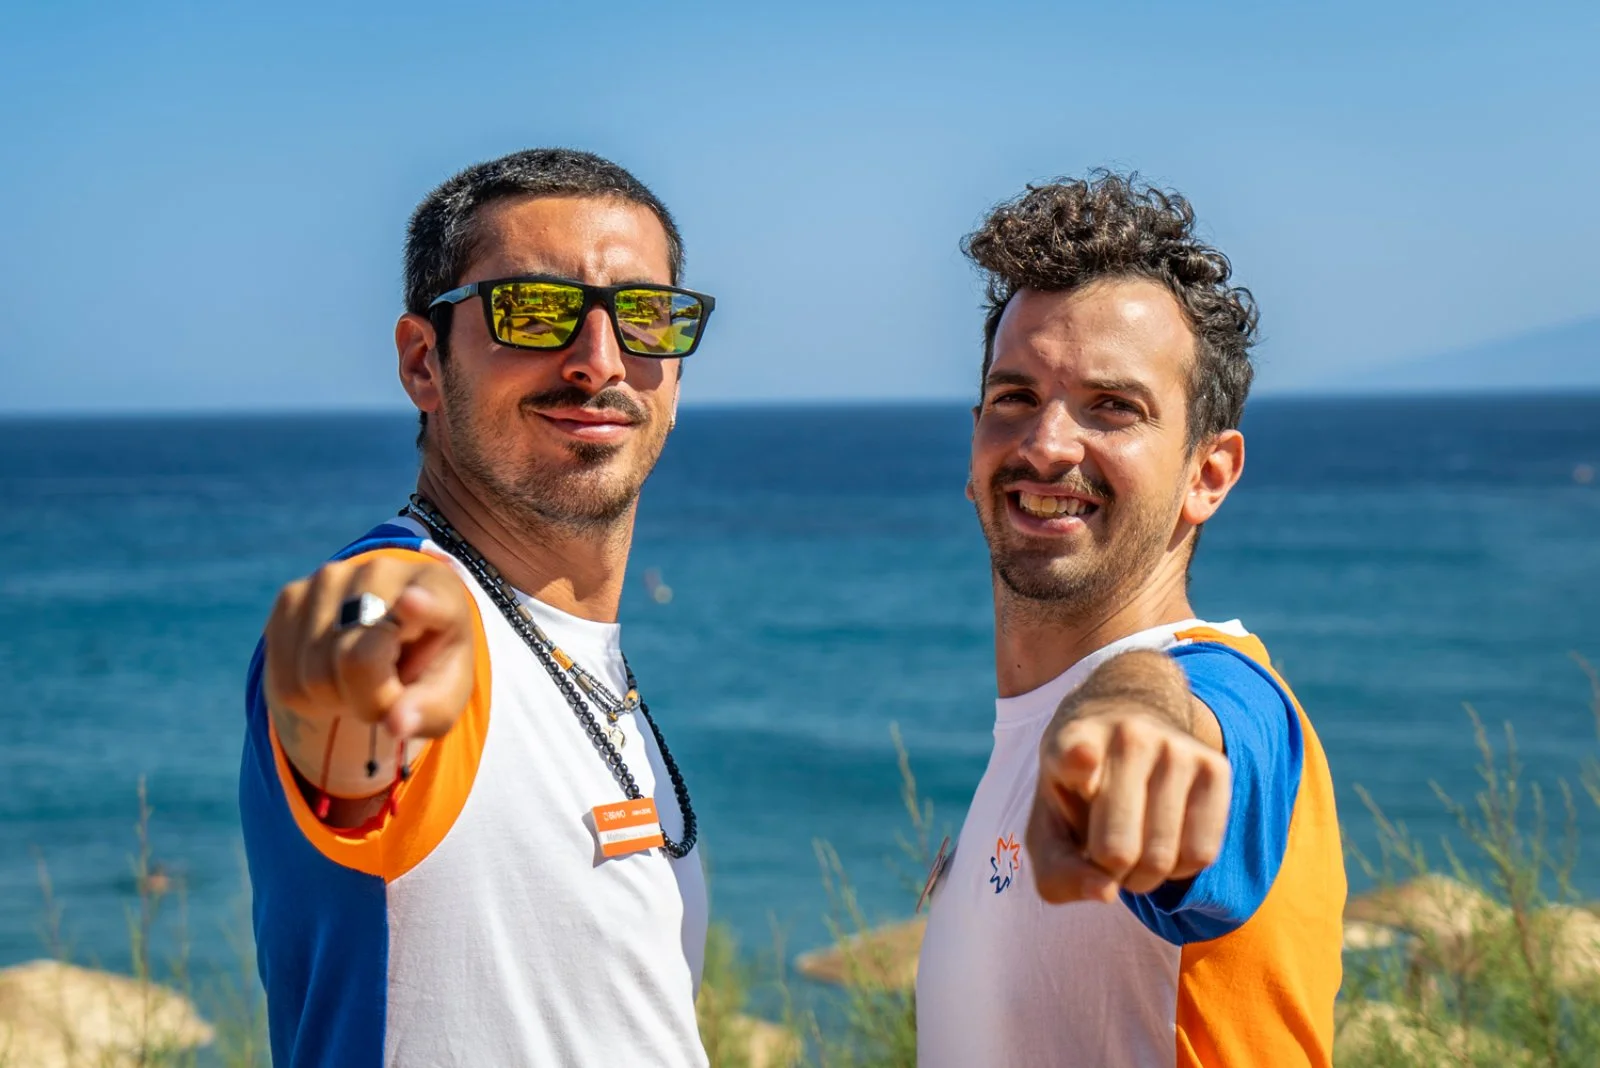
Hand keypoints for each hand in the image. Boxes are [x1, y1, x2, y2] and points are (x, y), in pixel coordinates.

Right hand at [263, 554, 475, 741]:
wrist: (387, 638)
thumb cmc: (425, 667)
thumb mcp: (444, 693)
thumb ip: (429, 710)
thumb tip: (396, 724)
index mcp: (439, 589)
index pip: (428, 600)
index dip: (419, 605)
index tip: (411, 602)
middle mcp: (383, 572)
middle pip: (355, 661)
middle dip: (369, 700)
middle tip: (387, 691)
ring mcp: (330, 578)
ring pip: (313, 676)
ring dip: (336, 699)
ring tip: (360, 678)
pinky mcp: (291, 596)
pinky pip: (284, 678)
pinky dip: (307, 696)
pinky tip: (330, 672)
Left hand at [1026, 709, 1230, 903]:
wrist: (1126, 728)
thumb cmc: (1078, 795)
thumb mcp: (1049, 829)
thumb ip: (1059, 871)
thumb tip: (1105, 892)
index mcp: (1069, 743)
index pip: (1073, 751)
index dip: (1077, 759)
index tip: (1082, 756)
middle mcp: (1125, 736)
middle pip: (1118, 850)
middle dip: (1110, 874)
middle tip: (1106, 856)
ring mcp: (1174, 746)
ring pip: (1163, 858)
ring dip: (1144, 877)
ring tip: (1133, 847)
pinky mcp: (1215, 765)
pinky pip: (1202, 854)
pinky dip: (1180, 869)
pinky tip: (1165, 841)